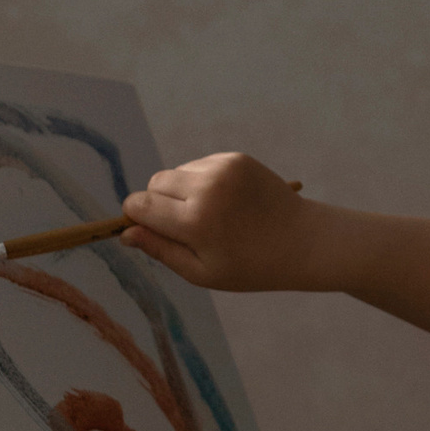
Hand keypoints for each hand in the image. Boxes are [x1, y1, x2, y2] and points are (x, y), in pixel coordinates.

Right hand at [122, 153, 317, 291]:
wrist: (304, 241)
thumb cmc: (251, 266)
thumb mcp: (202, 272)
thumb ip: (161, 250)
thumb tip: (125, 233)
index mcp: (195, 222)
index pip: (138, 205)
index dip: (137, 217)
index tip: (150, 229)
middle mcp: (205, 189)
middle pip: (154, 184)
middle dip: (159, 203)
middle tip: (186, 226)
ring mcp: (222, 169)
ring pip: (177, 173)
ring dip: (182, 191)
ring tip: (212, 214)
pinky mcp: (235, 158)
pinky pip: (199, 165)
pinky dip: (203, 181)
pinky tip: (226, 201)